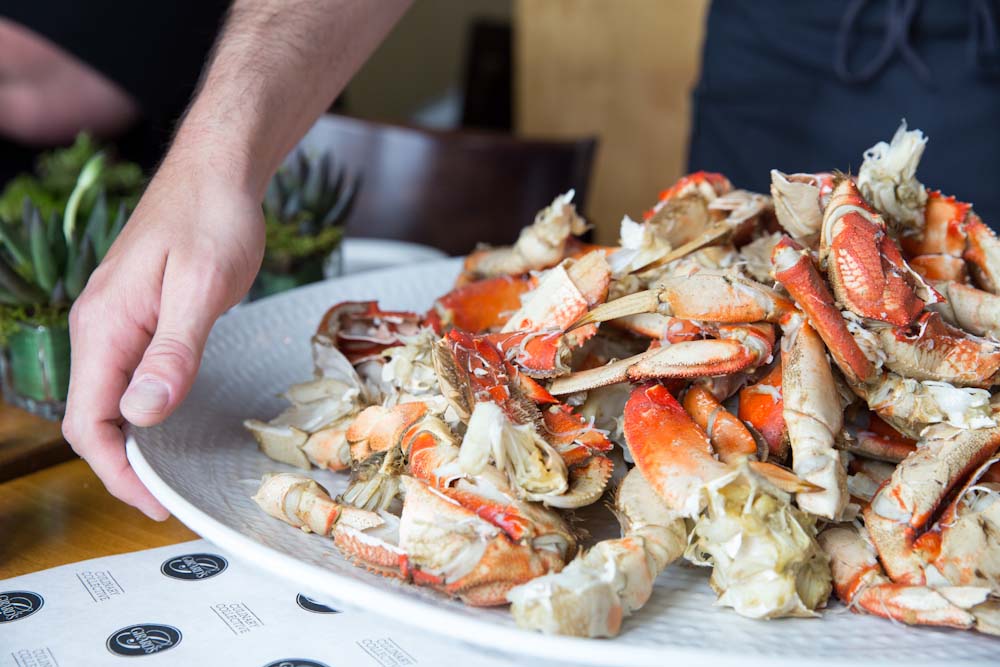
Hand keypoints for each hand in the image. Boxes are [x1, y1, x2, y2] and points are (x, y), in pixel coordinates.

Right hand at [62, 149, 264, 519]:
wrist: (218, 172)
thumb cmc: (213, 219)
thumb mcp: (201, 289)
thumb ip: (173, 352)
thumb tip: (141, 414)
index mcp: (104, 326)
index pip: (87, 420)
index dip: (116, 470)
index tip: (155, 500)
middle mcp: (99, 327)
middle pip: (91, 415)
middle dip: (122, 464)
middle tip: (167, 496)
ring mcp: (117, 320)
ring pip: (108, 397)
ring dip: (131, 441)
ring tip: (167, 473)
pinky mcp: (139, 315)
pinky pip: (127, 375)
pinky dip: (143, 410)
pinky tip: (167, 423)